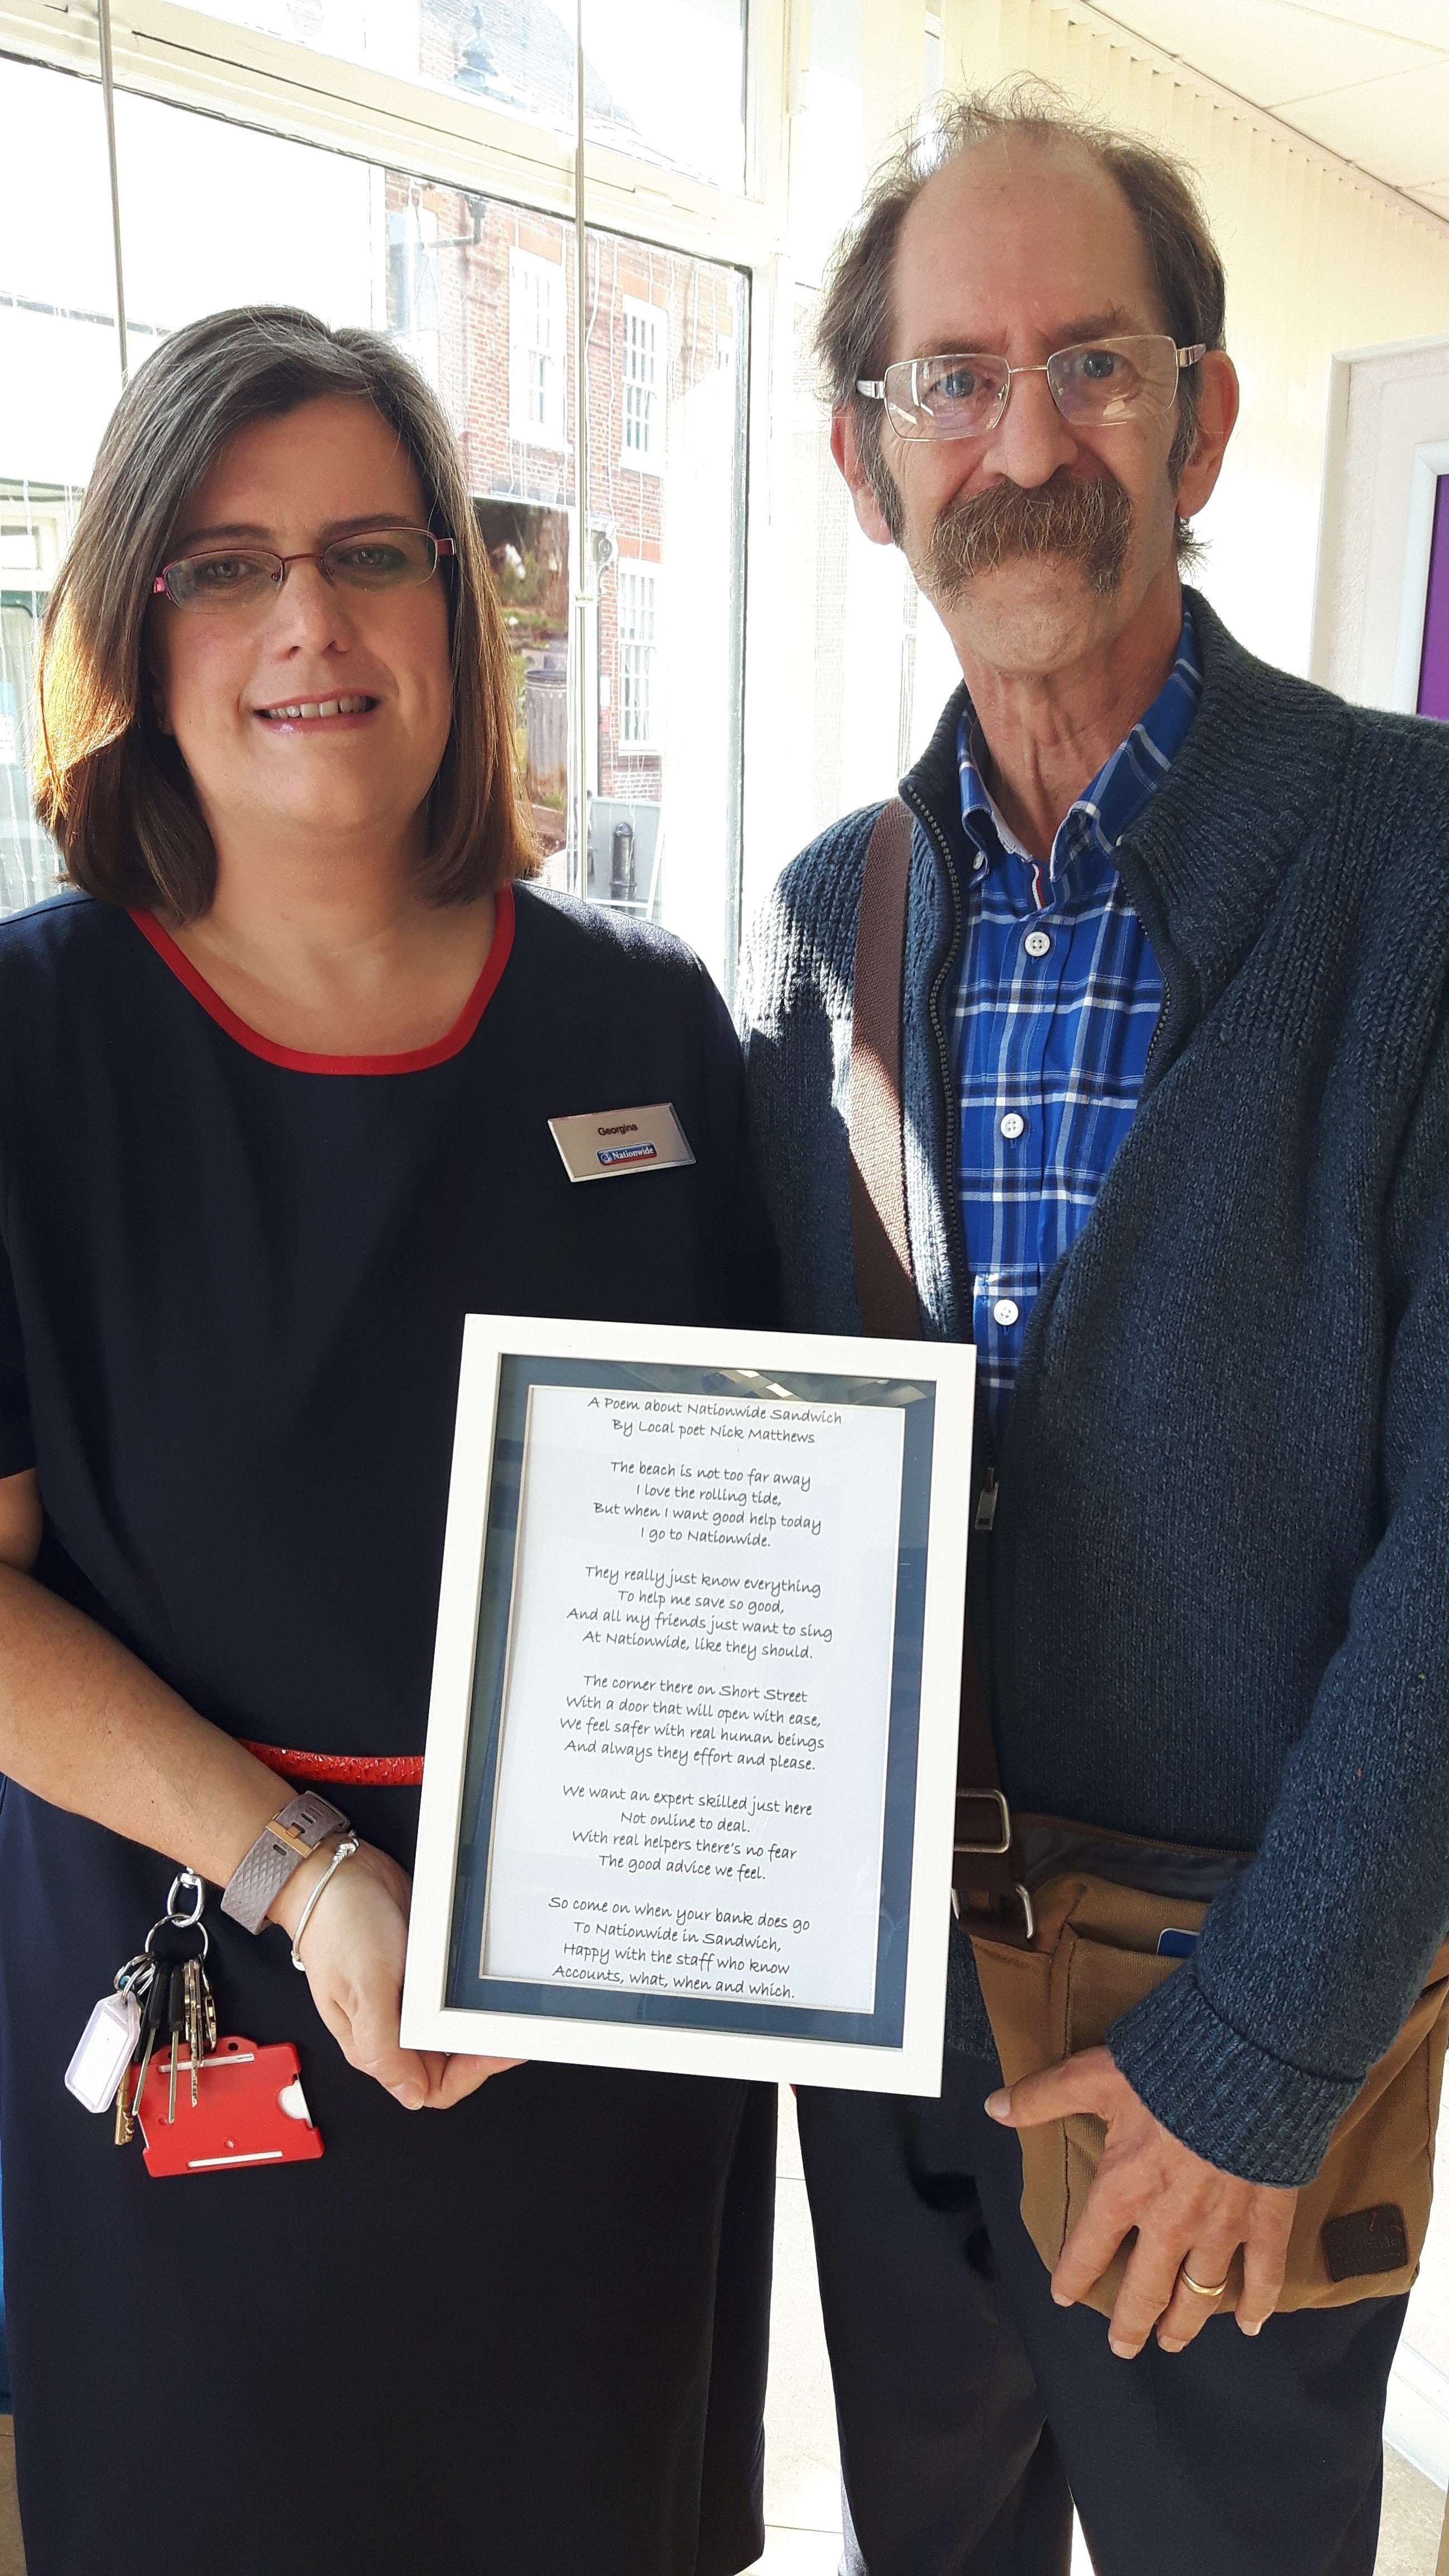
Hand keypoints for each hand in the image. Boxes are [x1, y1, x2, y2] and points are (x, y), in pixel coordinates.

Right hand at [274, 1838, 519, 2111]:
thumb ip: (384, 2047)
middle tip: (512, 2030)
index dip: (467, 2076)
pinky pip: (450, 1997)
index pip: (430, 2085)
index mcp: (374, 2044)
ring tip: (505, 2009)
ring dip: (478, 2023)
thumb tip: (411, 2095)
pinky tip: (484, 1984)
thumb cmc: (338, 1927)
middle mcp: (392, 2028)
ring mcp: (407, 2000)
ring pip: (452, 2030)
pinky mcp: (419, 1973)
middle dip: (482, 2051)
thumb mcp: (364, 1989)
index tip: (494, 2053)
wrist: (336, 1873)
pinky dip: (469, 1996)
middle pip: (448, 2061)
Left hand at [986, 2047, 1296, 2355]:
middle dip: (1131, 2323)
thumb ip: (1043, 2097)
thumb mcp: (1094, 2076)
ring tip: (1173, 2342)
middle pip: (1146, 2290)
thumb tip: (993, 2107)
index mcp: (1124, 2190)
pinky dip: (1258, 2303)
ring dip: (1184, 2324)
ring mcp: (1221, 2227)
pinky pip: (1263, 2274)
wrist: (1246, 2066)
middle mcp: (1170, 2223)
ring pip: (1199, 2293)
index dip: (1074, 2276)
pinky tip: (1252, 2324)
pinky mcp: (1266, 2219)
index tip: (1065, 2296)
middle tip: (1124, 2346)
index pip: (1090, 2248)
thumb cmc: (1166, 2071)